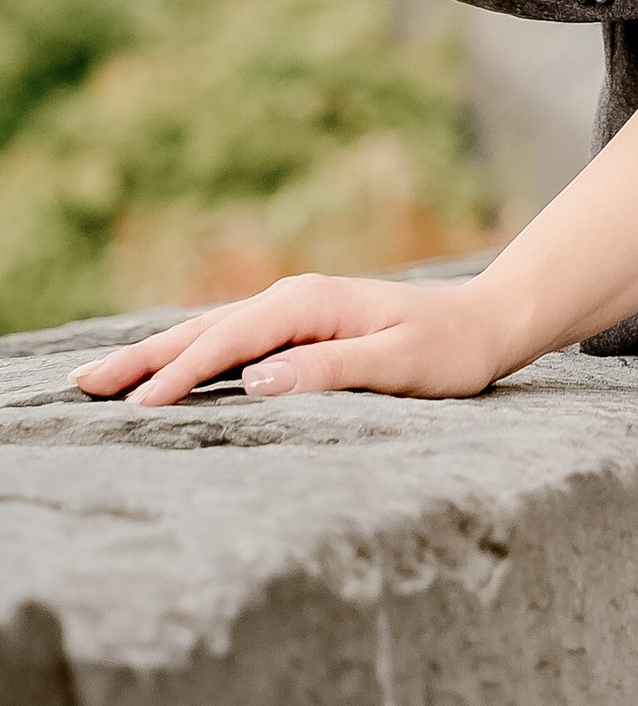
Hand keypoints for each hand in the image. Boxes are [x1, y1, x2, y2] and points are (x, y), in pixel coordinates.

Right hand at [73, 271, 506, 408]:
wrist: (487, 321)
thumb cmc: (450, 349)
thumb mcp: (400, 365)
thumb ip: (331, 372)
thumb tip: (259, 382)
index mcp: (311, 304)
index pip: (231, 342)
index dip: (181, 373)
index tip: (138, 405)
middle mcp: (294, 300)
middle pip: (204, 331)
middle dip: (143, 358)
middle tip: (83, 387)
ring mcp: (294, 311)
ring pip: (210, 333)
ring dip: (156, 355)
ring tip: (100, 379)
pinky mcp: (299, 328)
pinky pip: (230, 341)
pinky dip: (189, 354)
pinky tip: (163, 370)